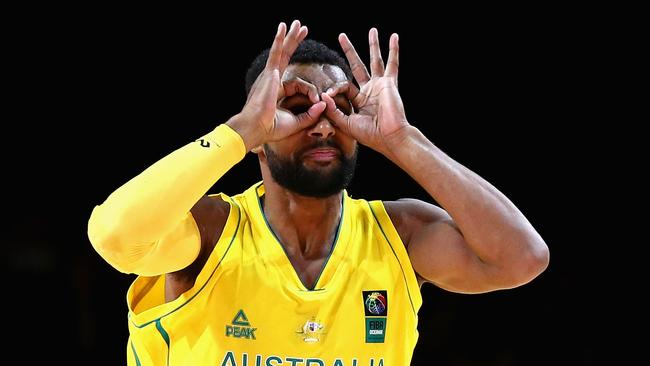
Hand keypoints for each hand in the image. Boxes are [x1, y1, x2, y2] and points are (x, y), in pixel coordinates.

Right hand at [227, 20, 325, 150]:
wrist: (256, 128)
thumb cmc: (271, 128)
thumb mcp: (296, 122)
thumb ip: (311, 114)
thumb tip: (323, 104)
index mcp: (278, 91)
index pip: (299, 84)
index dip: (311, 92)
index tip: (317, 100)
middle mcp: (273, 80)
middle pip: (286, 57)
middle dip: (295, 43)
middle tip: (302, 29)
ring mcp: (270, 75)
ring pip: (281, 51)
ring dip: (290, 37)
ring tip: (296, 24)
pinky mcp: (270, 74)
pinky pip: (275, 54)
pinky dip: (279, 41)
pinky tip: (283, 28)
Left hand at [321, 28, 408, 155]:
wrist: (390, 137)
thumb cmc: (371, 135)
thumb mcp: (347, 124)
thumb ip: (334, 110)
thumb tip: (324, 95)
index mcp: (360, 102)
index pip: (343, 87)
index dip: (334, 90)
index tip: (327, 96)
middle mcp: (370, 91)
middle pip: (358, 66)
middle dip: (350, 51)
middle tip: (342, 36)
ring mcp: (380, 85)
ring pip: (375, 60)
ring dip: (373, 45)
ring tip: (372, 30)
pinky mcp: (389, 83)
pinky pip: (392, 63)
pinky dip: (394, 50)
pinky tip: (394, 37)